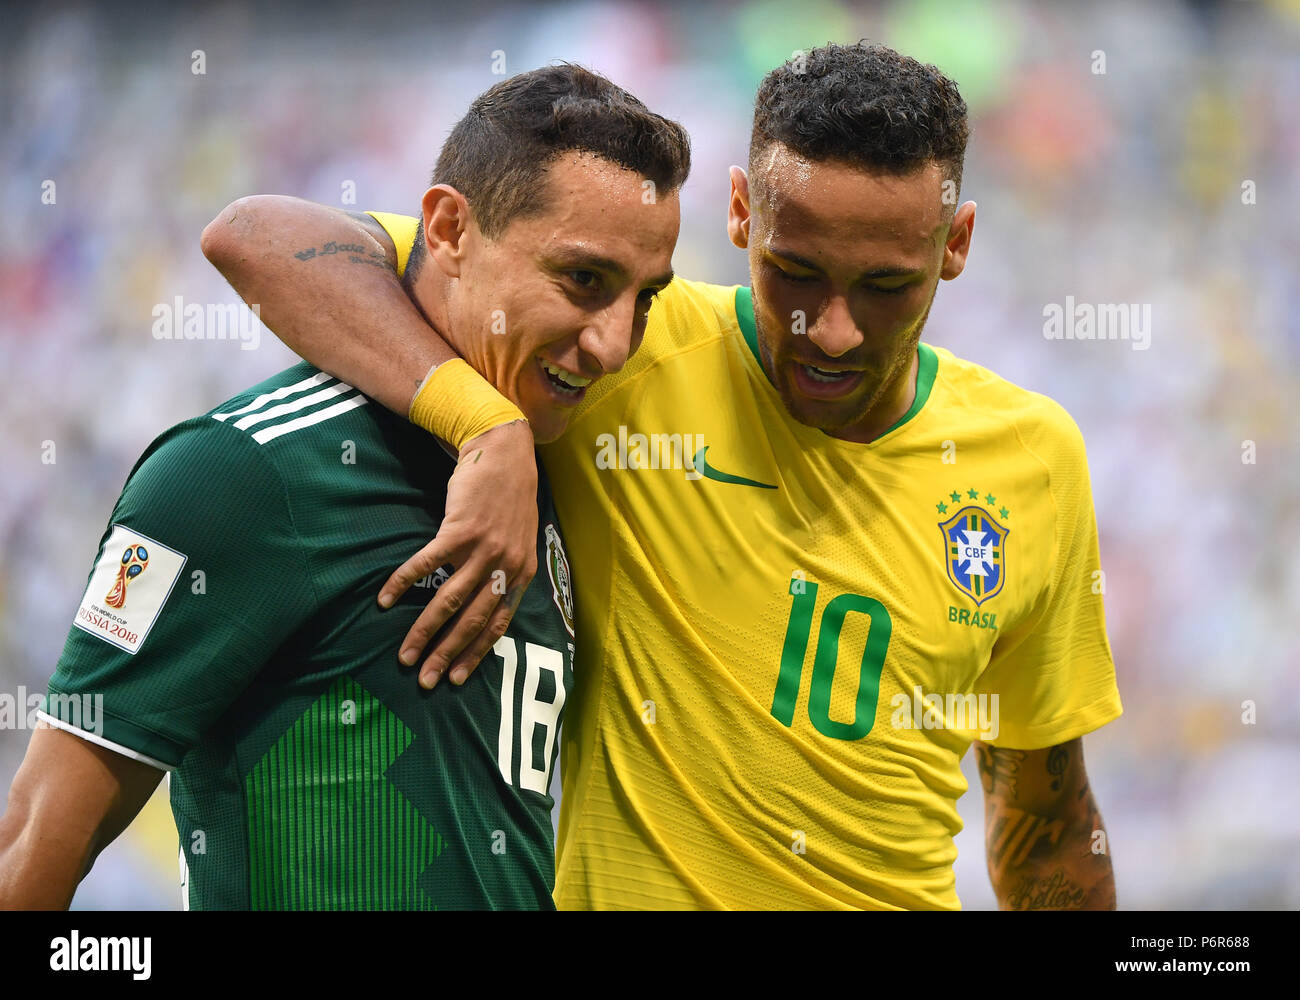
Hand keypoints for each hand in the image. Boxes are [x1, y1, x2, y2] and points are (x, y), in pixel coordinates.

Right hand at [378, 420, 537, 687]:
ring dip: (424, 631)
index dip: (477, 653)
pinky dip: (404, 583)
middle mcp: (505, 566)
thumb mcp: (519, 540)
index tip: (457, 679)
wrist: (505, 453)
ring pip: (449, 601)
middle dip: (447, 654)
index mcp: (521, 573)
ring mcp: (483, 549)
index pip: (499, 624)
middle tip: (425, 679)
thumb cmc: (508, 498)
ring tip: (405, 654)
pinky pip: (427, 564)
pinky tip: (386, 600)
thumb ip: (506, 570)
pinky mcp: (459, 530)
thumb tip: (486, 601)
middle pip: (472, 621)